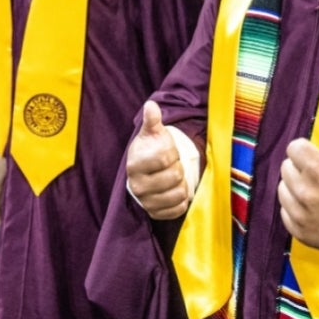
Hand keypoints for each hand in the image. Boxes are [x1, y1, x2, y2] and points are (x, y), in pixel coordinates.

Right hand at [126, 101, 188, 219]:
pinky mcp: (155, 213)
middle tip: (173, 165)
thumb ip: (152, 120)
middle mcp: (137, 185)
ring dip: (182, 184)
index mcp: (135, 164)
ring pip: (178, 194)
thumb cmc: (150, 149)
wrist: (144, 172)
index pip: (165, 157)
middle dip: (179, 168)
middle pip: (174, 176)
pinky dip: (182, 200)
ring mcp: (146, 201)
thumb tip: (151, 105)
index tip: (170, 151)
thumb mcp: (152, 133)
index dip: (173, 152)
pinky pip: (178, 209)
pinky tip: (175, 191)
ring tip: (175, 178)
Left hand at [278, 99, 318, 255]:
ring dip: (296, 186)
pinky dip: (296, 207)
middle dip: (302, 167)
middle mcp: (306, 193)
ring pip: (282, 188)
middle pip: (286, 167)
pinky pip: (284, 210)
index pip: (294, 147)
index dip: (308, 150)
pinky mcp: (299, 231)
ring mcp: (301, 214)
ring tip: (318, 191)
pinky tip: (314, 207)